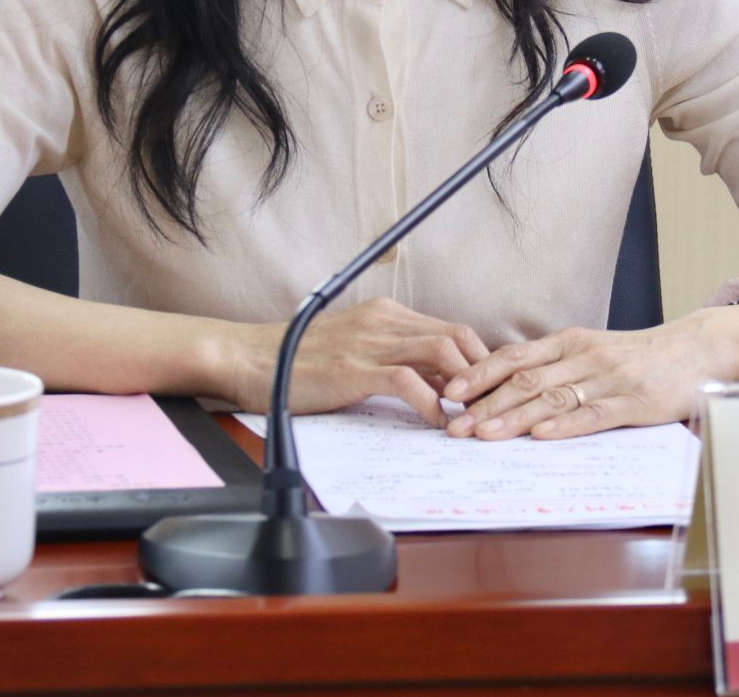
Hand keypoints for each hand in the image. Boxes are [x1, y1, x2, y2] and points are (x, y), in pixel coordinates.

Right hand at [229, 296, 489, 428]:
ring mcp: (369, 343)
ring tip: (470, 417)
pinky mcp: (353, 368)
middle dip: (480, 372)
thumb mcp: (355, 351)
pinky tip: (436, 422)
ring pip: (440, 352)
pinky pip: (406, 381)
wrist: (249, 358)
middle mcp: (383, 321)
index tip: (487, 390)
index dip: (477, 360)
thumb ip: (395, 360)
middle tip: (490, 406)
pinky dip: (430, 403)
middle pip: (456, 336)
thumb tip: (437, 386)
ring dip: (462, 388)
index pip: (451, 328)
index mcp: (385, 314)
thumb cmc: (299, 361)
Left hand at [440, 304, 738, 439]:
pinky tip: (541, 435)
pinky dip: (564, 425)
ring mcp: (608, 379)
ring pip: (550, 397)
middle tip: (452, 424)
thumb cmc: (643, 356)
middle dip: (483, 403)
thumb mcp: (594, 351)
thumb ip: (557, 366)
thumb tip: (509, 386)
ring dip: (512, 417)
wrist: (699, 349)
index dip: (479, 373)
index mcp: (571, 342)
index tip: (448, 391)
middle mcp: (584, 356)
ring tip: (482, 434)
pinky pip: (593, 414)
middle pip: (524, 380)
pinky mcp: (634, 403)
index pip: (514, 356)